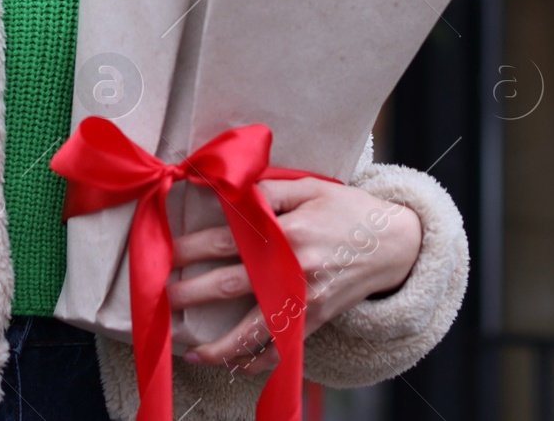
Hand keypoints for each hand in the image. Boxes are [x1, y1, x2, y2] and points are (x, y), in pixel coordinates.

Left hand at [167, 177, 421, 376]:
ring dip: (218, 346)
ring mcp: (306, 300)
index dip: (191, 248)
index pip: (227, 241)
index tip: (165, 253)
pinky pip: (282, 348)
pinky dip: (257, 362)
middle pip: (230, 285)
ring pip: (254, 331)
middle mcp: (294, 270)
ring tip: (189, 352)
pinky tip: (233, 366)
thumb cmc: (347, 210)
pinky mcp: (316, 320)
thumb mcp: (310, 188)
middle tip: (159, 299)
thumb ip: (267, 192)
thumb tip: (225, 192)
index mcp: (288, 232)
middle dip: (190, 294)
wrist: (394, 243)